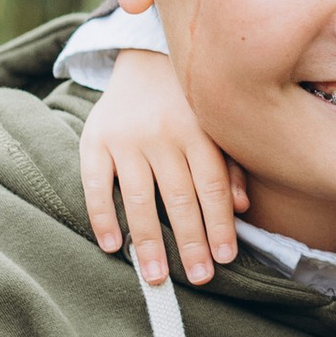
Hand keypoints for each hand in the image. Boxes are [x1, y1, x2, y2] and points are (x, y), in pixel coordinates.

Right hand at [80, 49, 246, 286]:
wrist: (144, 57)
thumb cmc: (189, 104)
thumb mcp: (215, 125)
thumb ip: (231, 164)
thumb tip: (242, 207)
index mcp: (198, 130)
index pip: (212, 186)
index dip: (219, 224)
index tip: (225, 259)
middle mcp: (163, 134)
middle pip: (179, 198)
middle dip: (190, 243)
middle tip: (199, 279)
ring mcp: (126, 138)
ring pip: (140, 198)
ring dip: (148, 243)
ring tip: (156, 278)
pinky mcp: (94, 140)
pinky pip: (97, 185)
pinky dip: (103, 217)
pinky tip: (113, 247)